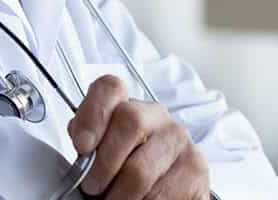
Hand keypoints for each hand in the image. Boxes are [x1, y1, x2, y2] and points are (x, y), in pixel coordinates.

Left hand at [66, 75, 209, 198]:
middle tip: (94, 187)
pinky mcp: (196, 170)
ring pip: (141, 170)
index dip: (92, 113)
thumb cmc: (123, 175)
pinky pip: (161, 194)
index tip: (83, 145)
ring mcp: (181, 141)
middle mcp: (157, 117)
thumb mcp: (99, 154)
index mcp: (128, 106)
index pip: (110, 88)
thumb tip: (81, 141)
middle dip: (104, 164)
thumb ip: (88, 142)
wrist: (163, 194)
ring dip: (121, 196)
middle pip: (130, 122)